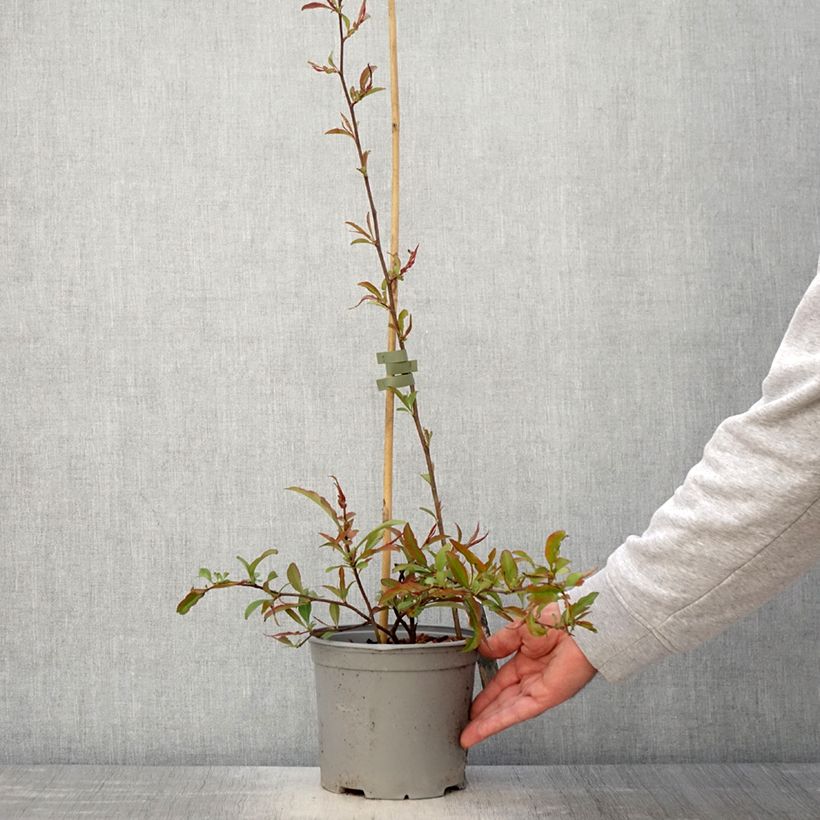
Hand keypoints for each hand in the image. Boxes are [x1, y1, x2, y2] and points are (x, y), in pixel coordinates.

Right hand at [460, 602, 596, 748]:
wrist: (581, 622)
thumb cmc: (560, 618)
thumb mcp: (519, 627)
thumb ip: (500, 642)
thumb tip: (482, 649)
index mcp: (528, 657)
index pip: (501, 680)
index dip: (485, 693)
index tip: (471, 702)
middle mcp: (534, 675)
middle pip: (503, 700)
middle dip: (484, 713)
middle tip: (465, 723)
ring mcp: (540, 688)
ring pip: (507, 710)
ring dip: (486, 723)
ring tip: (468, 735)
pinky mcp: (545, 697)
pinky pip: (517, 712)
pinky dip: (498, 722)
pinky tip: (482, 729)